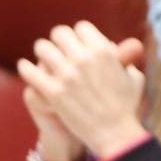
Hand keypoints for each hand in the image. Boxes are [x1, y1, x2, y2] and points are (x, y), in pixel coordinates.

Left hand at [17, 21, 146, 159]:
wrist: (115, 134)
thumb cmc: (126, 106)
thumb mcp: (133, 77)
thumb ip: (123, 58)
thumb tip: (112, 45)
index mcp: (104, 51)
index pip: (81, 27)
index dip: (80, 35)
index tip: (77, 44)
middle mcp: (84, 59)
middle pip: (60, 33)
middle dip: (59, 41)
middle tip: (58, 49)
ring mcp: (67, 76)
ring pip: (42, 48)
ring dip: (43, 52)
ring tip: (44, 58)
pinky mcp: (53, 92)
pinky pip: (30, 71)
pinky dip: (26, 68)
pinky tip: (26, 69)